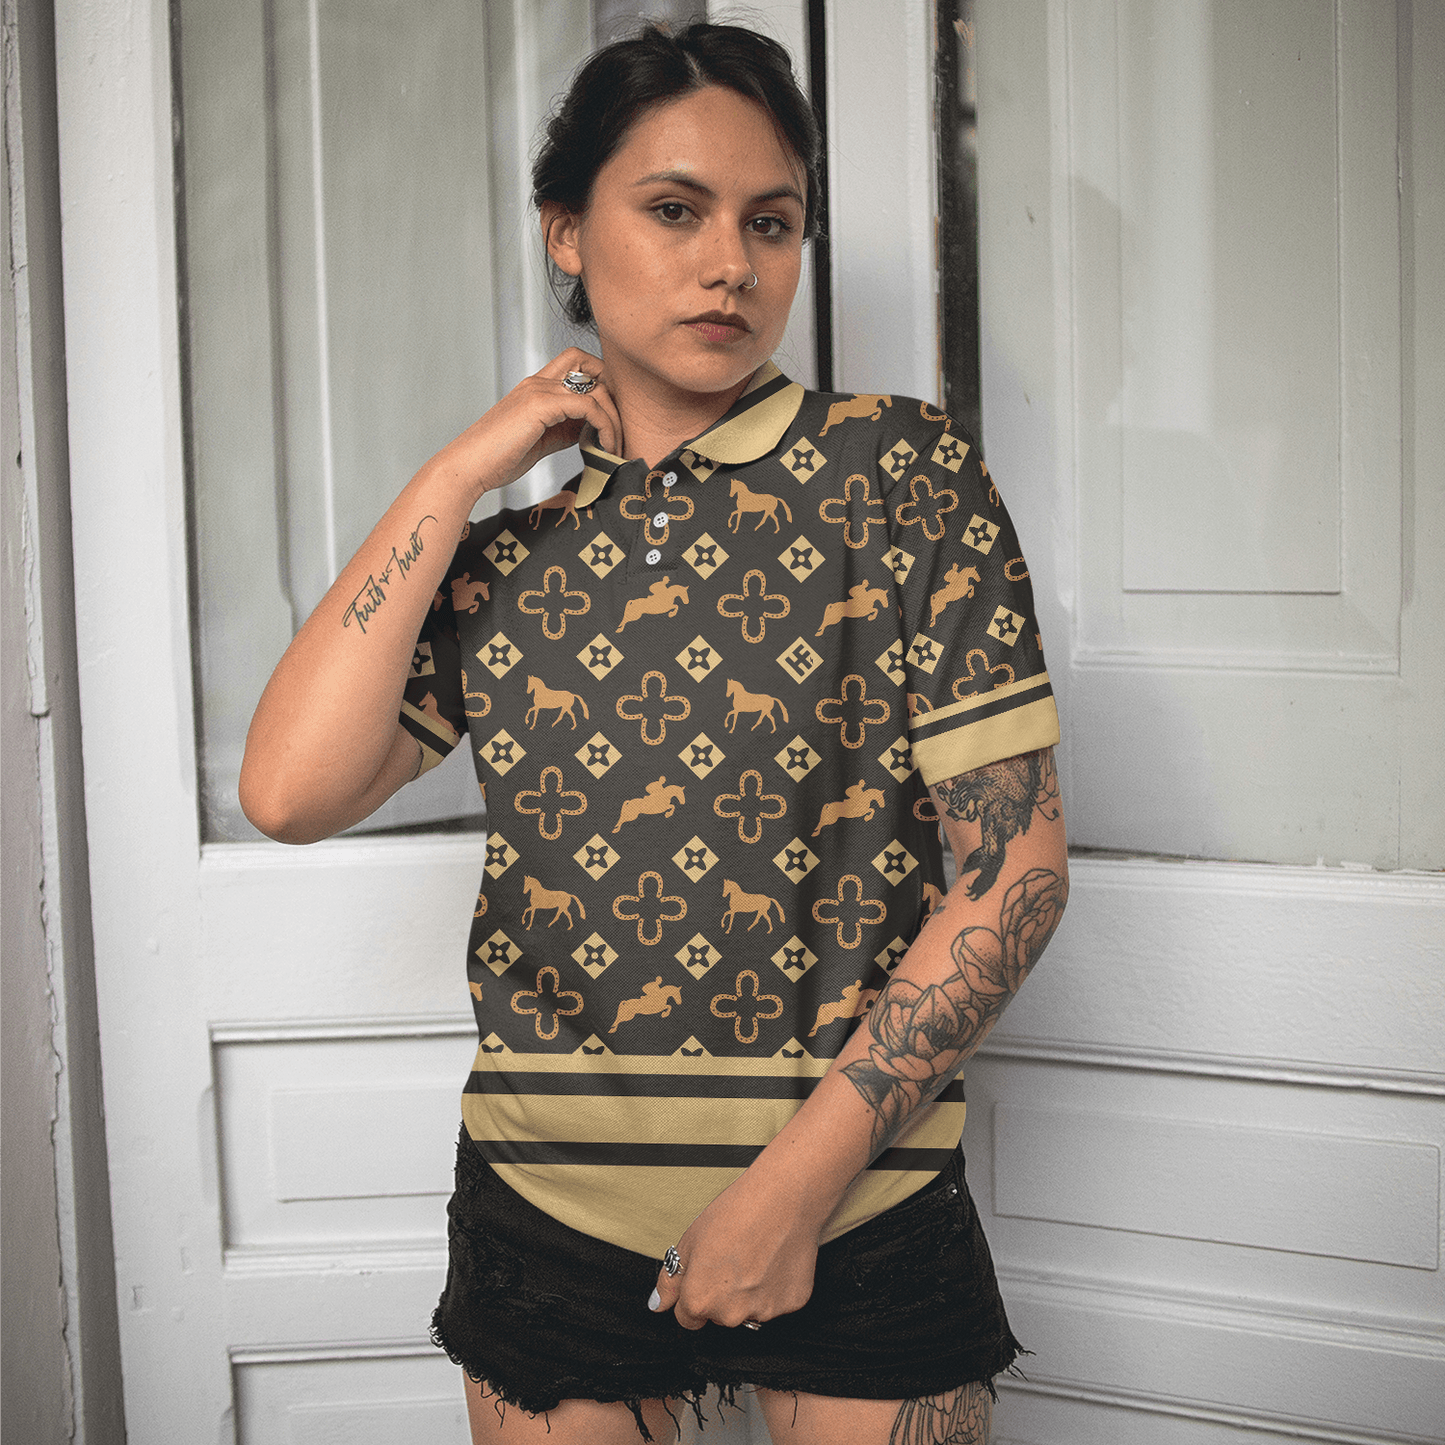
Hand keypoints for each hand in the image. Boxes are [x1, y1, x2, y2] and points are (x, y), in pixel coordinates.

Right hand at [428, 347, 622, 499]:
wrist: (469, 467)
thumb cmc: (498, 459)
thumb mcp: (541, 440)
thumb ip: (566, 430)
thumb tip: (592, 432)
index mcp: (536, 388)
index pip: (578, 365)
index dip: (601, 386)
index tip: (610, 420)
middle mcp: (538, 382)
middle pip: (590, 364)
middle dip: (614, 394)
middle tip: (620, 428)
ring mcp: (539, 390)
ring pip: (596, 387)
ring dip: (614, 418)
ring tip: (615, 446)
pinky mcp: (541, 405)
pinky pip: (589, 405)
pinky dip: (605, 426)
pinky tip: (605, 446)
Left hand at [648, 1168, 822, 1330]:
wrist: (782, 1197)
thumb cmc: (736, 1213)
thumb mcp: (689, 1241)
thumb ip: (670, 1281)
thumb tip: (658, 1305)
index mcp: (700, 1301)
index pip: (688, 1318)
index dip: (694, 1293)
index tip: (707, 1274)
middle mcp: (731, 1315)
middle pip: (719, 1315)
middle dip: (722, 1294)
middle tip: (732, 1258)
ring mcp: (764, 1312)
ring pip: (749, 1310)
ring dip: (749, 1293)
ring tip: (756, 1255)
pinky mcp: (791, 1304)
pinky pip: (777, 1303)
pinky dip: (775, 1287)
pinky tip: (775, 1259)